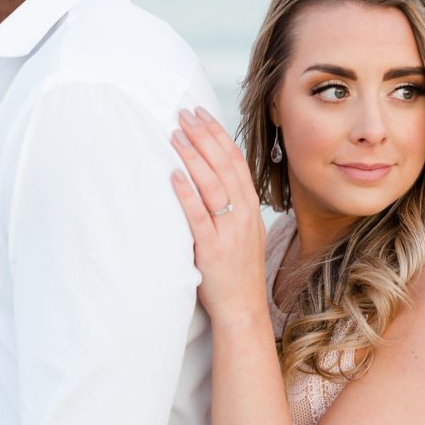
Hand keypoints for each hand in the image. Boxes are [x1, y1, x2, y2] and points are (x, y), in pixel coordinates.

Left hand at [171, 107, 267, 319]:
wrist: (243, 310)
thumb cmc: (237, 271)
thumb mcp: (242, 232)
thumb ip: (232, 205)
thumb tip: (210, 177)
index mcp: (250, 207)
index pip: (235, 161)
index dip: (218, 135)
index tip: (201, 114)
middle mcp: (243, 215)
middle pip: (224, 166)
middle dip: (203, 136)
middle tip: (184, 113)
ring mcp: (229, 232)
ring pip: (213, 186)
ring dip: (193, 157)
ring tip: (175, 135)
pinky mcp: (212, 250)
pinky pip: (199, 217)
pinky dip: (186, 194)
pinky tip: (173, 175)